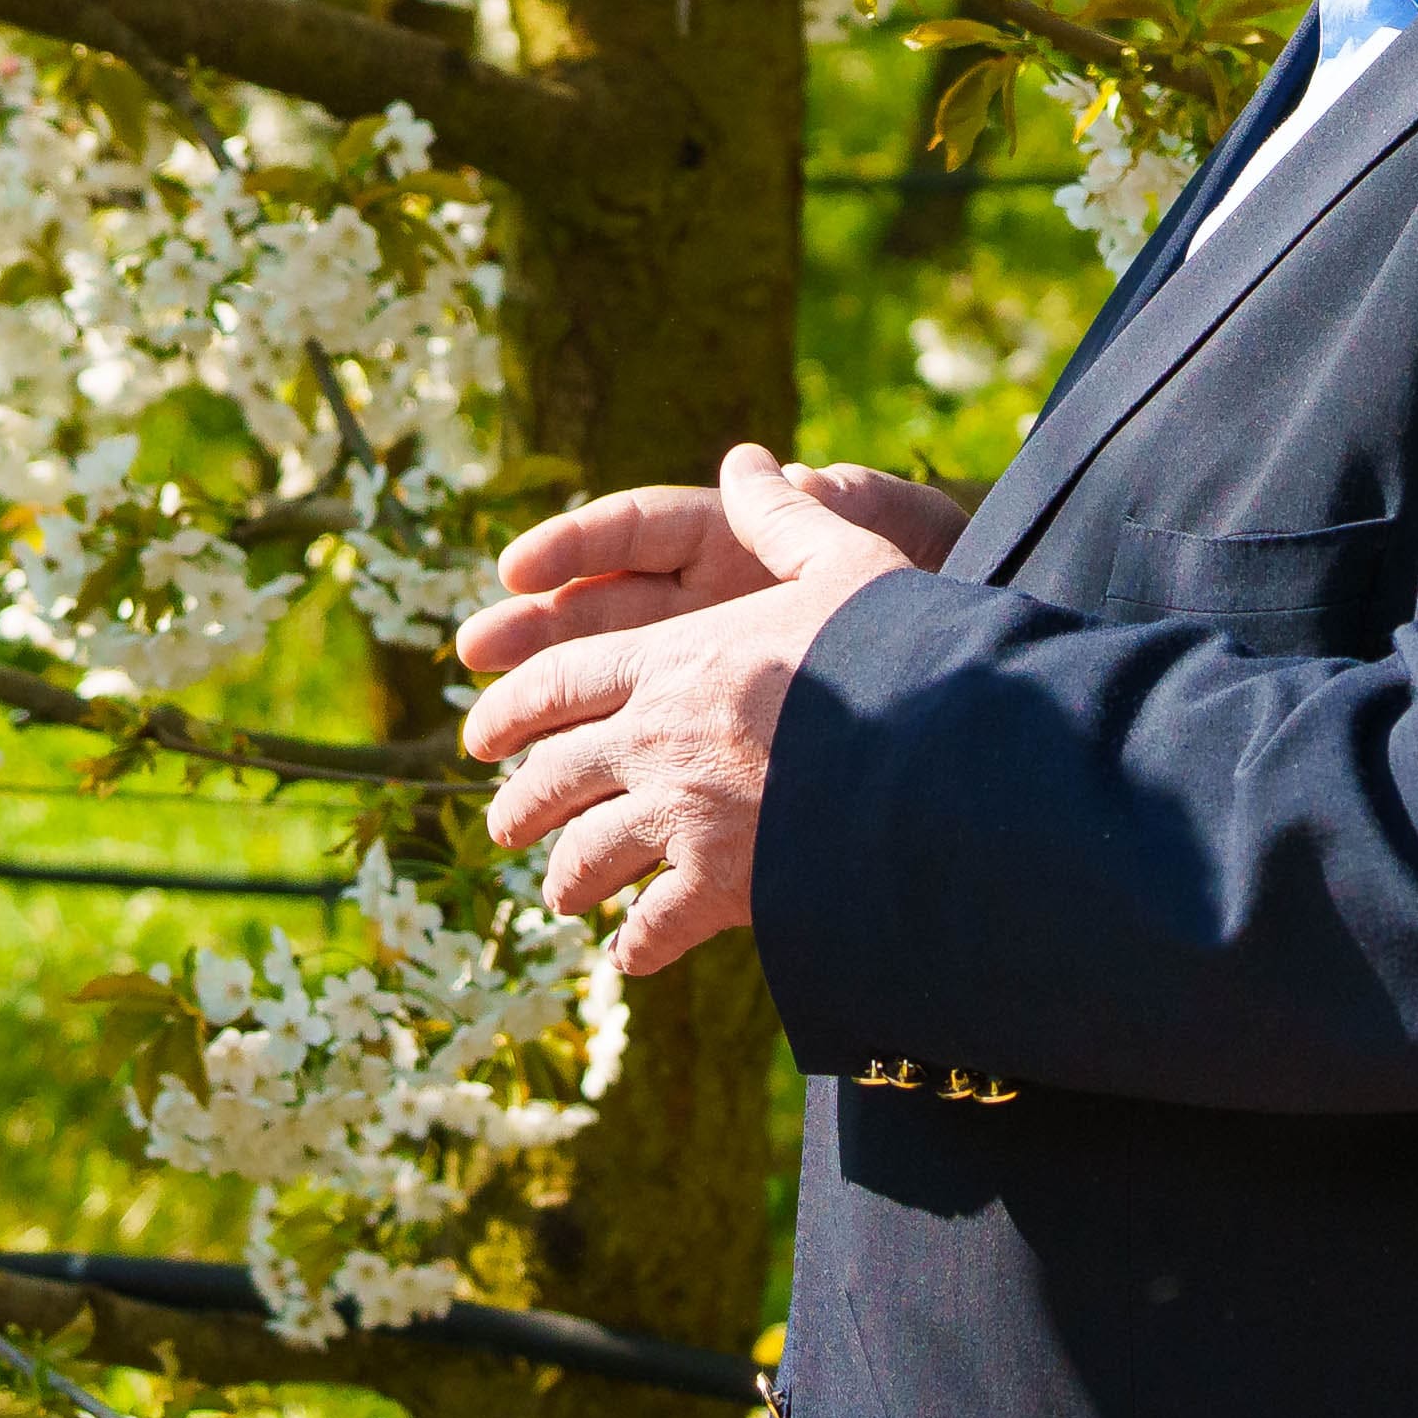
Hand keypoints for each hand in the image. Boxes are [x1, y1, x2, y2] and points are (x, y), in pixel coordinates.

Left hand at [458, 448, 926, 979]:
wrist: (938, 754)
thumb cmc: (896, 651)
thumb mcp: (848, 561)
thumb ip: (787, 518)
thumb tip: (752, 461)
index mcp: (673, 658)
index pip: (560, 681)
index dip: (510, 709)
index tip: (480, 735)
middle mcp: (655, 738)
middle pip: (554, 774)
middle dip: (522, 804)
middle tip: (503, 825)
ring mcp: (679, 816)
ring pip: (586, 854)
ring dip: (566, 877)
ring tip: (559, 894)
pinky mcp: (717, 885)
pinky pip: (652, 925)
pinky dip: (635, 945)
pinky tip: (631, 957)